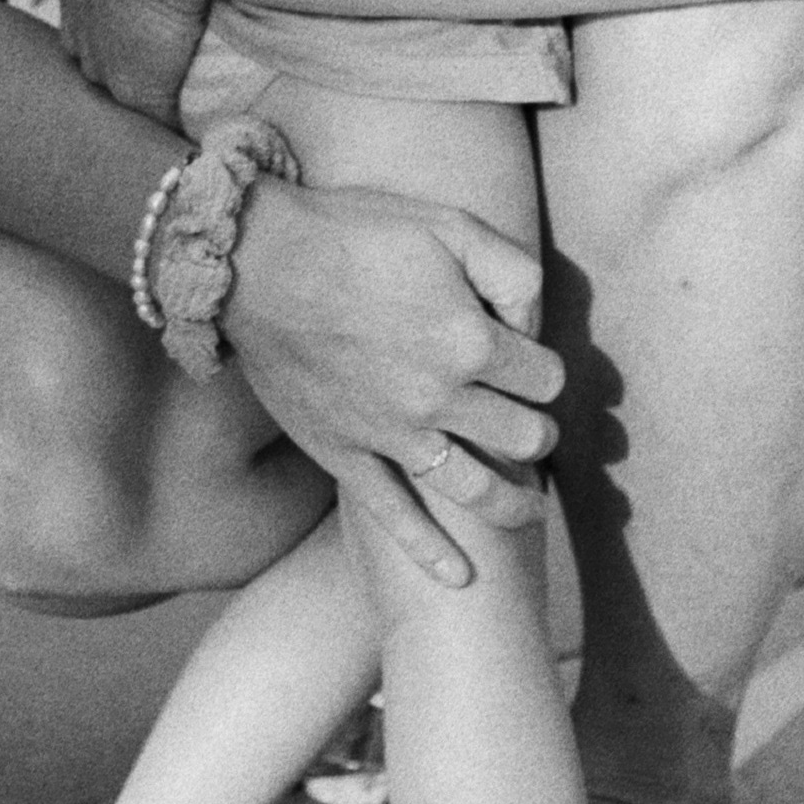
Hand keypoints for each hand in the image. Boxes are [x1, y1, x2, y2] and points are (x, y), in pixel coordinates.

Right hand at [222, 178, 564, 590]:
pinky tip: (460, 576)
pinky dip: (430, 552)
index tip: (531, 361)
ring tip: (529, 502)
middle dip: (537, 430)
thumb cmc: (356, 232)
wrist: (258, 260)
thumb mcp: (450, 226)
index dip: (545, 368)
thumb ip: (512, 270)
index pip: (545, 376)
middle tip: (532, 425)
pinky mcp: (345, 454)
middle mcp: (439, 398)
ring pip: (474, 489)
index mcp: (471, 341)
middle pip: (523, 436)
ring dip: (513, 500)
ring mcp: (391, 434)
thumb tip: (535, 323)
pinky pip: (395, 517)